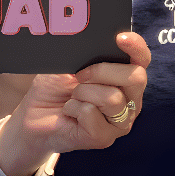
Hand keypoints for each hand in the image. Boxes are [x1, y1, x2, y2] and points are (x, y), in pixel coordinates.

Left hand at [0, 32, 150, 172]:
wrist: (33, 117)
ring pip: (112, 98)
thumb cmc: (53, 89)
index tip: (119, 38)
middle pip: (135, 78)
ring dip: (83, 93)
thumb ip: (87, 55)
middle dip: (101, 71)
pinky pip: (91, 113)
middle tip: (79, 76)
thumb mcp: (68, 65)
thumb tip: (95, 40)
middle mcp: (130, 100)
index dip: (136, 47)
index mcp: (124, 78)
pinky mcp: (104, 137)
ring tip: (72, 98)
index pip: (142, 60)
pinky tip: (69, 112)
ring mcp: (120, 121)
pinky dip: (73, 108)